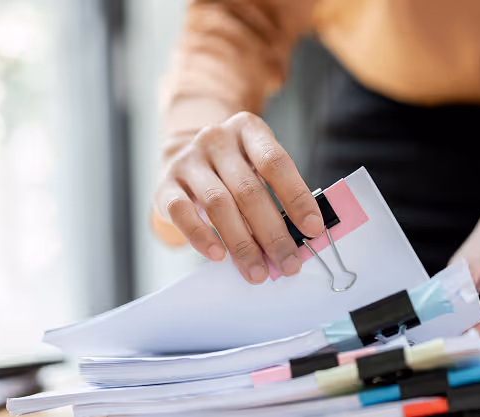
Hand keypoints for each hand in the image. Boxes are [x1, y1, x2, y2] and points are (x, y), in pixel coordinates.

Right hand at [154, 112, 323, 283]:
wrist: (184, 155)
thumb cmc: (232, 168)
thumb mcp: (257, 166)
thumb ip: (277, 194)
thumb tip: (298, 238)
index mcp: (248, 130)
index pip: (276, 163)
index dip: (297, 198)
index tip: (313, 229)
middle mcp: (217, 140)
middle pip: (249, 190)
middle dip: (273, 233)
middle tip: (288, 263)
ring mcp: (188, 160)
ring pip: (218, 205)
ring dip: (241, 244)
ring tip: (257, 271)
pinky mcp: (165, 184)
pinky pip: (181, 212)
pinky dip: (201, 237)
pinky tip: (218, 255)